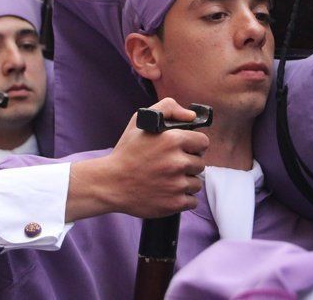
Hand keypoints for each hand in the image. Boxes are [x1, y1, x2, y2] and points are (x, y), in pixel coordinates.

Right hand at [67, 98, 209, 220]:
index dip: (194, 145)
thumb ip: (168, 108)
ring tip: (168, 179)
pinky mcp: (175, 203)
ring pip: (197, 183)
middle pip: (200, 163)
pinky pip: (192, 201)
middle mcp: (177, 162)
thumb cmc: (126, 152)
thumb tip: (192, 116)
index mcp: (172, 140)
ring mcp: (177, 185)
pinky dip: (183, 198)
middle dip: (188, 164)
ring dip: (186, 182)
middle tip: (172, 165)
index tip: (185, 149)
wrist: (110, 183)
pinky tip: (168, 192)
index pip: (203, 142)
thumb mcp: (140, 121)